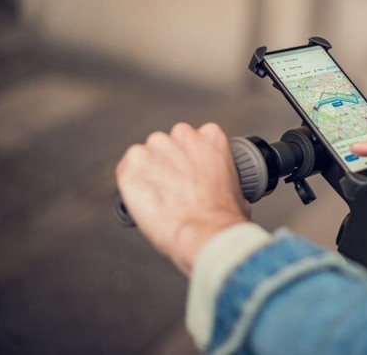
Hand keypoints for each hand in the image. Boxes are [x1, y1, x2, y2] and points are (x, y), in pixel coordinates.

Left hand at [115, 122, 249, 274]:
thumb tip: (223, 189)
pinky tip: (144, 201)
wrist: (205, 231)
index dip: (190, 160)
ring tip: (160, 199)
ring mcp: (156, 146)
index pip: (193, 139)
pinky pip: (127, 170)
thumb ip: (224, 177)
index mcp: (211, 136)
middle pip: (168, 144)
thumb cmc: (223, 217)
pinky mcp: (133, 163)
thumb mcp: (238, 189)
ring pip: (146, 156)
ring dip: (149, 173)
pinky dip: (133, 184)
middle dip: (168, 164)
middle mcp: (183, 134)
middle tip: (174, 191)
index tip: (191, 177)